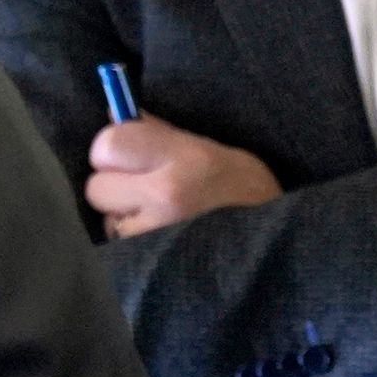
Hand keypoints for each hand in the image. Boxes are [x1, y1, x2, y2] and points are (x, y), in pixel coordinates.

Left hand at [85, 118, 281, 237]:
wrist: (278, 246)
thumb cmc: (247, 195)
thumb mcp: (212, 151)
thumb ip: (161, 134)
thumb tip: (115, 113)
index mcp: (184, 158)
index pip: (108, 144)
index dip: (113, 151)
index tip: (130, 157)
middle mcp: (166, 195)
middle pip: (97, 186)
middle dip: (114, 187)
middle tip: (143, 190)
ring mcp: (156, 234)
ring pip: (107, 220)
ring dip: (123, 218)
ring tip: (160, 219)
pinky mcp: (150, 262)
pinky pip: (120, 246)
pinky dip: (132, 242)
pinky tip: (161, 239)